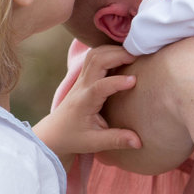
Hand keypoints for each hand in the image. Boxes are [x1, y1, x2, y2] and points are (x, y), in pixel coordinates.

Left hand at [34, 46, 140, 161]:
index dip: (116, 82)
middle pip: (96, 60)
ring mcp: (82, 79)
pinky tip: (123, 55)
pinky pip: (95, 56)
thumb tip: (139, 142)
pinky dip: (109, 51)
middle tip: (139, 57)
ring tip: (134, 54)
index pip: (99, 86)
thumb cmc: (73, 138)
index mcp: (84, 102)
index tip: (134, 80)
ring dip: (114, 50)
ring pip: (95, 54)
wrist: (53, 133)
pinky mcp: (84, 77)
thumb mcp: (94, 143)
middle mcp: (82, 86)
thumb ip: (116, 140)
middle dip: (118, 55)